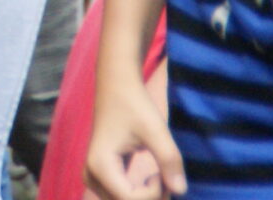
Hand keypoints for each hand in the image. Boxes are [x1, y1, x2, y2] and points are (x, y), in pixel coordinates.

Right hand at [87, 73, 184, 197]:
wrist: (116, 84)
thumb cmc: (134, 103)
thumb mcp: (155, 130)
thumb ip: (169, 160)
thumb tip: (180, 191)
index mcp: (100, 166)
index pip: (131, 199)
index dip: (155, 193)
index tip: (162, 171)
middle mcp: (91, 176)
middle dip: (151, 197)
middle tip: (165, 175)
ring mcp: (92, 177)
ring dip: (145, 197)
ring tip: (159, 176)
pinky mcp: (99, 175)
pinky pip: (120, 197)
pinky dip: (139, 194)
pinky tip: (151, 178)